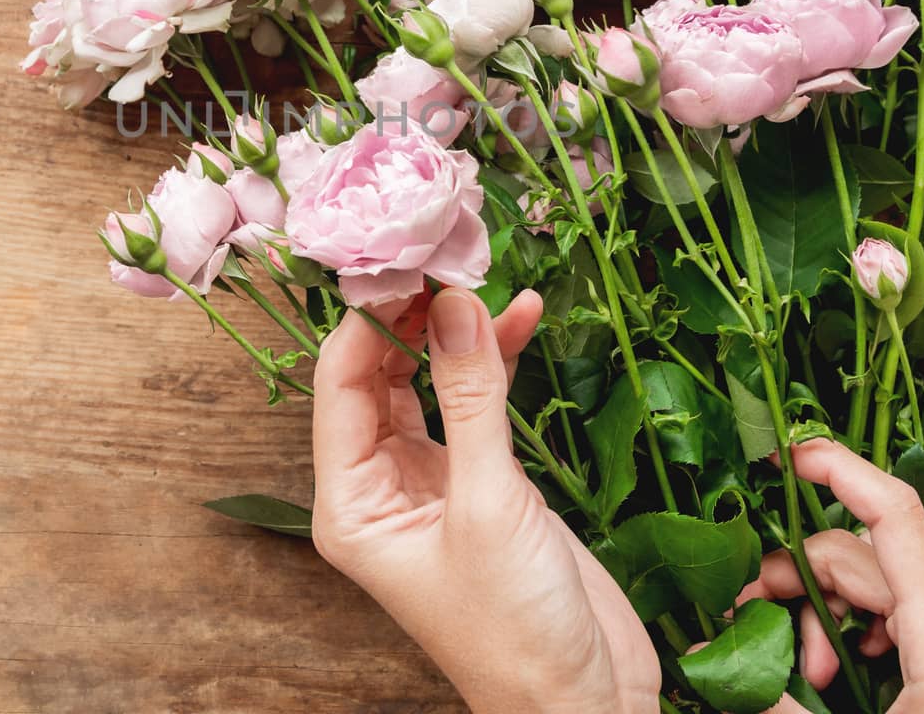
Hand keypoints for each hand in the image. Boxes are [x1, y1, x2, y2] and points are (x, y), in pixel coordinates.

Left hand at [310, 287, 660, 713]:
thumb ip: (471, 399)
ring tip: (485, 277)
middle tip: (446, 254)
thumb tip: (453, 304)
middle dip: (410, 314)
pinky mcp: (482, 479)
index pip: (339, 382)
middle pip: (377, 372)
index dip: (368, 317)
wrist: (584, 699)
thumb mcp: (488, 505)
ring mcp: (430, 479)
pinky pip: (475, 401)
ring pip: (427, 379)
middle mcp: (378, 485)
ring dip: (456, 330)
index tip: (406, 258)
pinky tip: (525, 317)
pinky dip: (497, 361)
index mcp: (349, 502)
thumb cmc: (515, 629)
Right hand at [737, 438, 923, 713]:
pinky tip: (848, 665)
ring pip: (891, 578)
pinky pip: (915, 607)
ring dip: (834, 606)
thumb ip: (773, 697)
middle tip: (757, 622)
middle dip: (803, 579)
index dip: (839, 470)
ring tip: (809, 668)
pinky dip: (869, 619)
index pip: (894, 517)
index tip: (785, 456)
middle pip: (870, 554)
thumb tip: (704, 661)